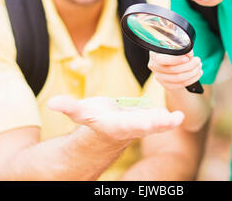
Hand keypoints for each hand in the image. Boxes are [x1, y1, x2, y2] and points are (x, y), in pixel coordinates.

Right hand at [48, 95, 183, 141]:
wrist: (107, 129)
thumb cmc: (94, 119)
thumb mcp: (81, 113)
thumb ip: (68, 107)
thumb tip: (52, 102)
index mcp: (114, 125)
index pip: (124, 125)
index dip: (134, 123)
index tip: (144, 121)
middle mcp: (130, 128)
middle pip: (144, 126)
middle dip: (155, 123)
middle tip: (167, 120)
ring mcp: (142, 125)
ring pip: (156, 125)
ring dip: (167, 123)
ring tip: (178, 118)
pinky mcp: (149, 120)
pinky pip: (161, 120)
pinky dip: (169, 119)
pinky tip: (179, 115)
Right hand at [148, 51, 202, 90]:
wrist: (165, 59)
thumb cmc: (170, 49)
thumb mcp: (173, 45)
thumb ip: (180, 48)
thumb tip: (190, 54)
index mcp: (155, 57)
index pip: (164, 60)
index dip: (177, 60)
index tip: (188, 57)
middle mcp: (155, 68)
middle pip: (174, 70)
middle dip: (190, 65)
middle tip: (198, 60)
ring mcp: (160, 78)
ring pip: (179, 79)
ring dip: (193, 73)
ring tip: (199, 66)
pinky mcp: (167, 85)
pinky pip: (181, 85)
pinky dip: (192, 80)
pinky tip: (197, 74)